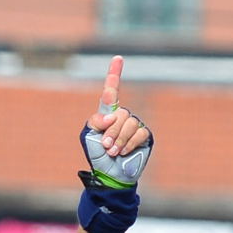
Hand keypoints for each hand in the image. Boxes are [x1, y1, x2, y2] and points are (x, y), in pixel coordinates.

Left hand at [82, 56, 151, 186]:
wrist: (109, 174)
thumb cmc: (97, 154)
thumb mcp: (88, 135)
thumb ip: (96, 121)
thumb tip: (113, 115)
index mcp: (107, 113)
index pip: (111, 91)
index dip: (114, 73)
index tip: (118, 58)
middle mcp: (122, 116)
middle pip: (120, 113)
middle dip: (111, 131)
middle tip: (106, 146)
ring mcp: (134, 125)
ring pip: (129, 123)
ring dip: (119, 139)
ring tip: (113, 151)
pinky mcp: (144, 135)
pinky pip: (139, 133)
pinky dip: (129, 144)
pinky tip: (124, 152)